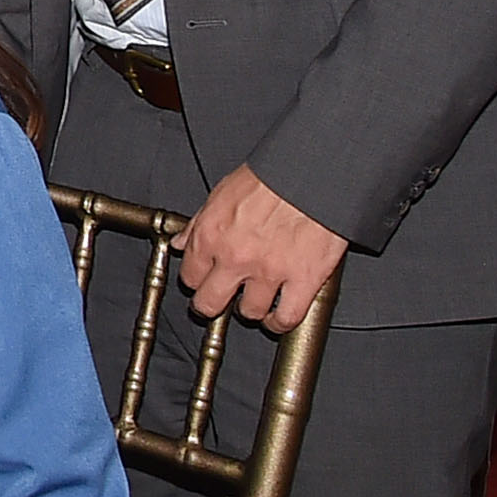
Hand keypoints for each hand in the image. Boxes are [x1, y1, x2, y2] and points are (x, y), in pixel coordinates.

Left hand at [175, 164, 345, 327]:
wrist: (314, 175)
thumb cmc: (272, 177)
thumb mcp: (223, 192)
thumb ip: (199, 222)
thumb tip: (181, 241)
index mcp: (212, 234)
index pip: (189, 276)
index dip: (196, 280)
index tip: (202, 281)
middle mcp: (236, 257)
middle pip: (209, 303)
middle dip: (211, 305)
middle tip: (218, 301)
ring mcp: (270, 272)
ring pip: (250, 312)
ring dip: (250, 311)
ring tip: (253, 303)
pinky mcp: (304, 280)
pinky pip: (287, 317)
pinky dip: (280, 322)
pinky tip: (277, 317)